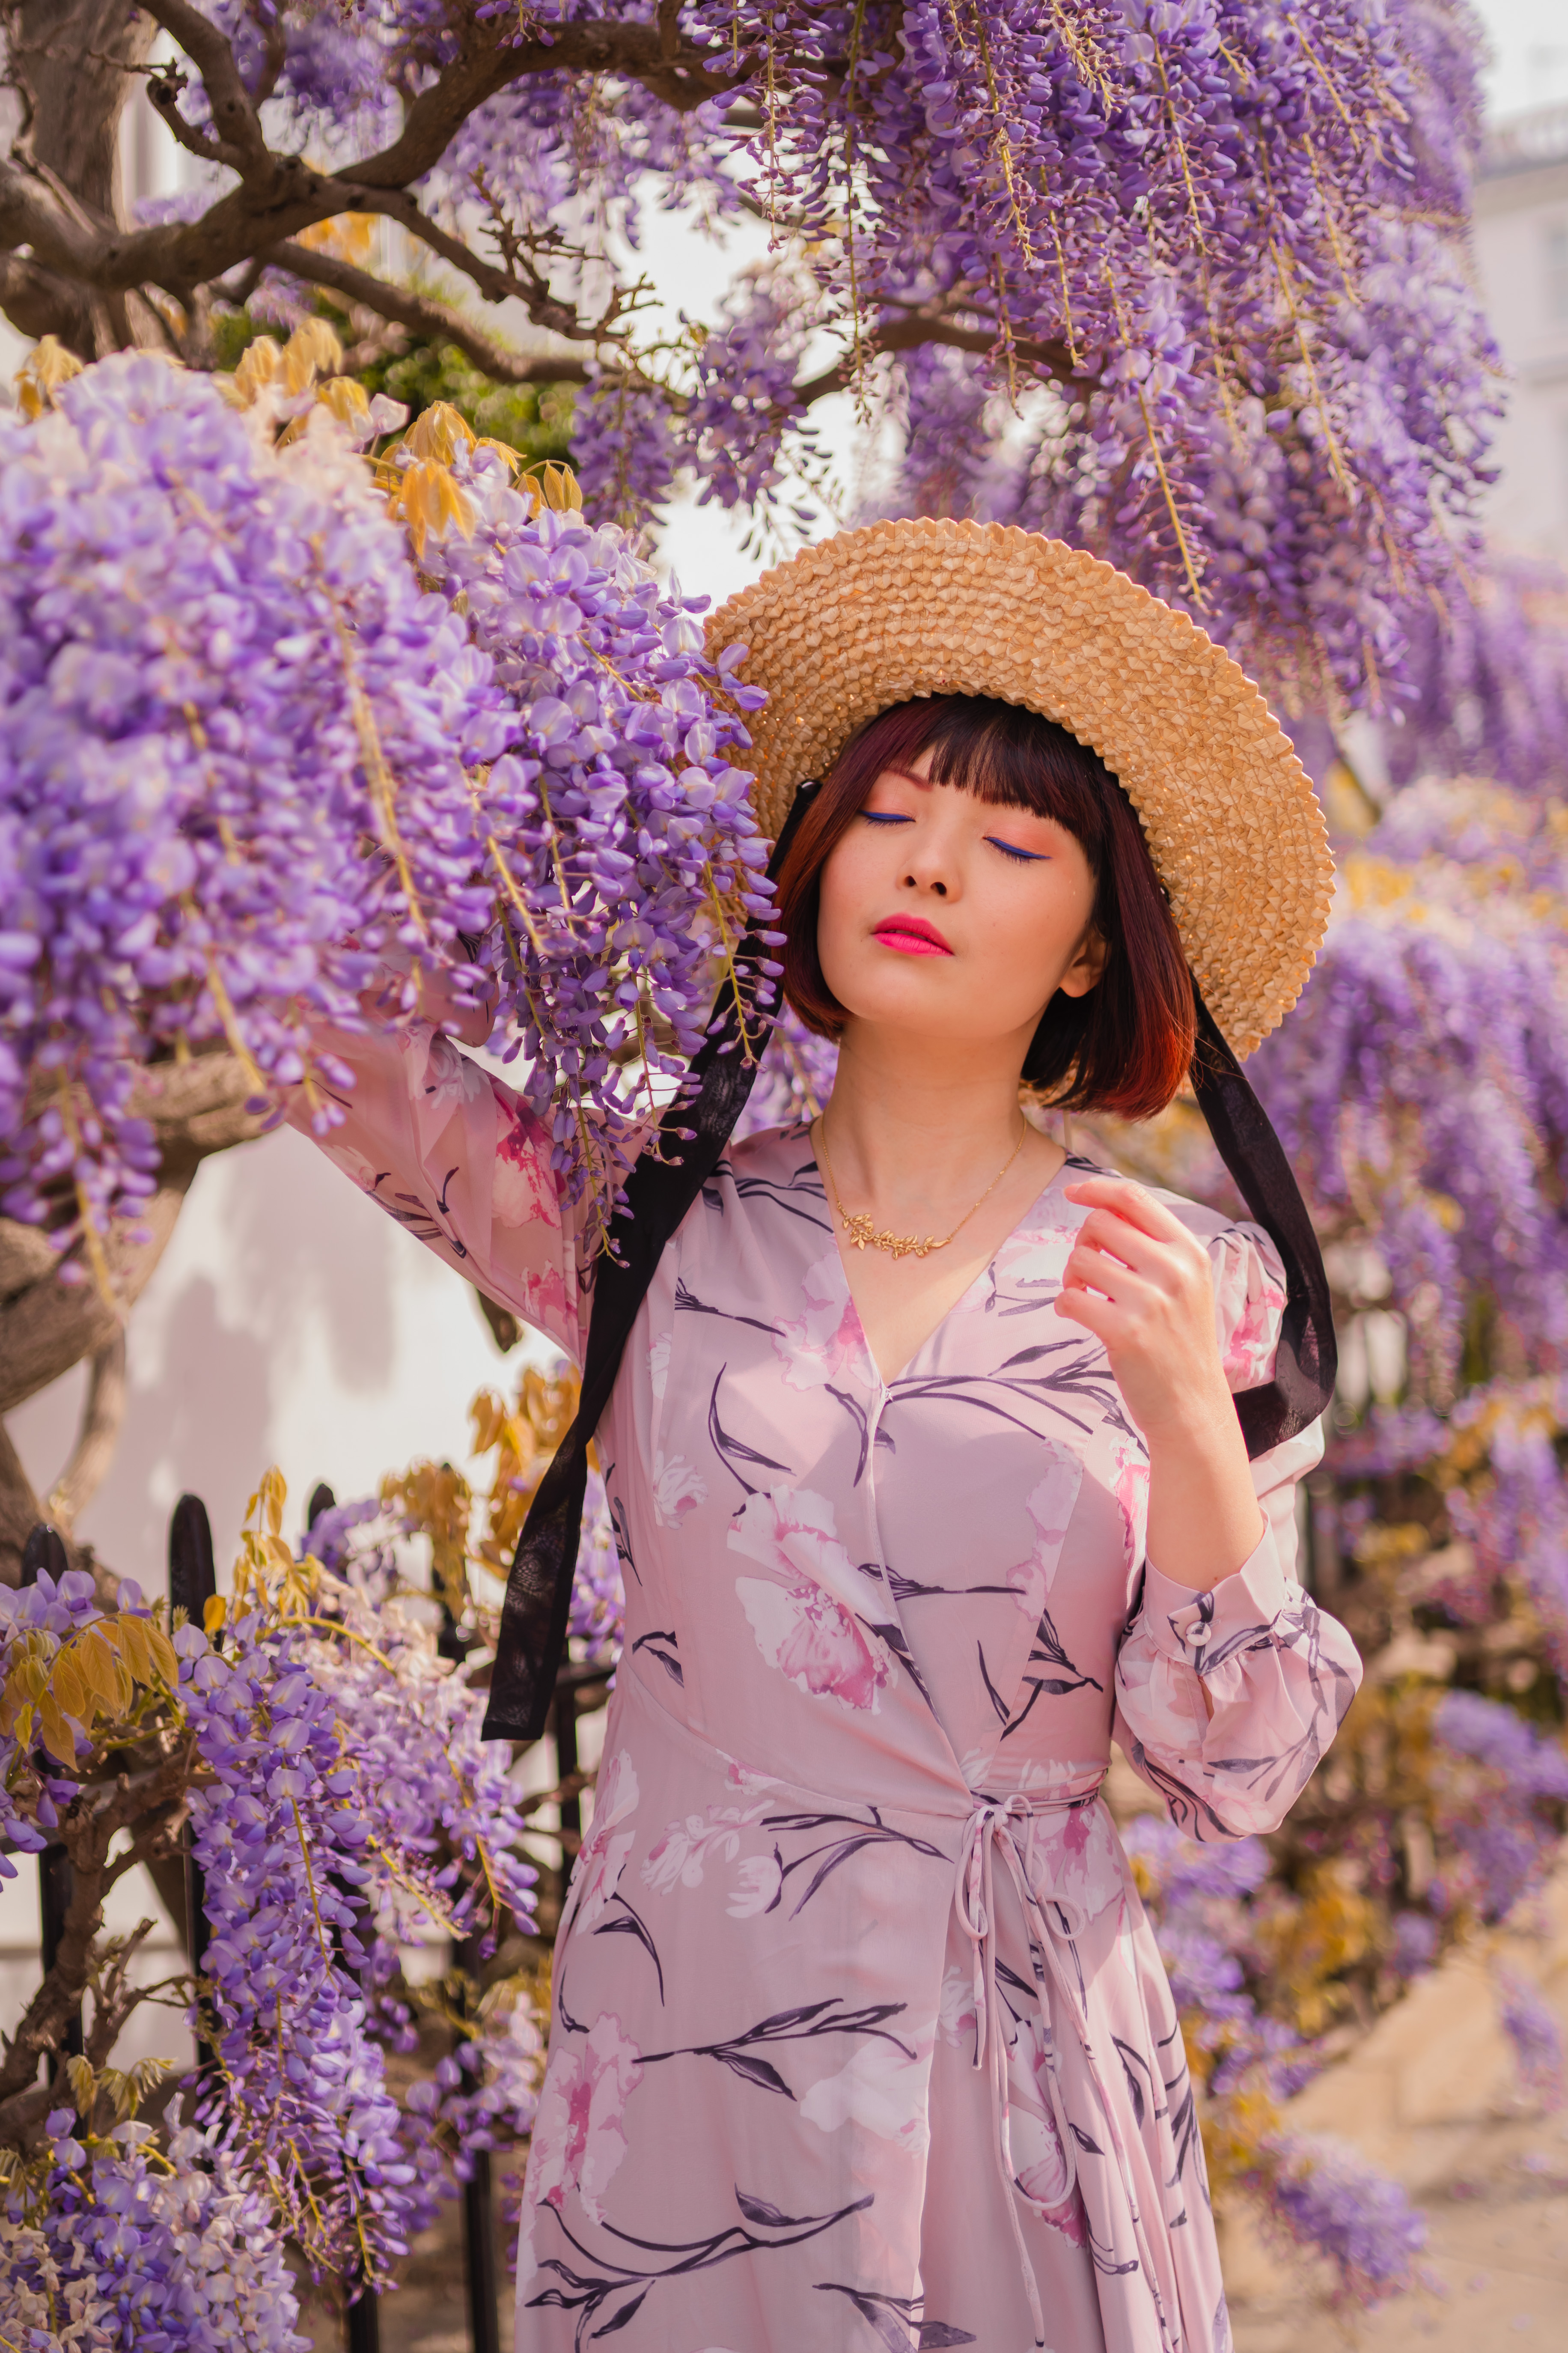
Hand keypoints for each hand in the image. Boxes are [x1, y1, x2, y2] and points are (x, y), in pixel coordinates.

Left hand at [1055, 1176, 1262, 1589]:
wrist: (1192, 1410)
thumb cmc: (1179, 1346)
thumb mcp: (1183, 1287)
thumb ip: (1152, 1248)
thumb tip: (1101, 1207)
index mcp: (1189, 1252)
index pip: (1135, 1198)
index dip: (1097, 1189)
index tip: (1073, 1193)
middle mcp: (1174, 1271)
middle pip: (1099, 1225)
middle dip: (1082, 1246)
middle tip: (1089, 1276)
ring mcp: (1151, 1302)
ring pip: (1080, 1260)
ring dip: (1071, 1278)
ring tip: (1086, 1301)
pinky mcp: (1125, 1333)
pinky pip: (1070, 1298)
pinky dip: (1064, 1306)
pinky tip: (1077, 1319)